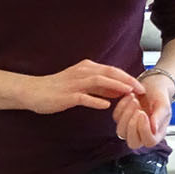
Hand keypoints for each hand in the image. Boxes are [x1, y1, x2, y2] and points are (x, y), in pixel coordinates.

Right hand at [18, 61, 140, 114]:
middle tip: (141, 89)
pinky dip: (96, 100)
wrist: (32, 91)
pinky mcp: (67, 95)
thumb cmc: (56, 88)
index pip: (112, 70)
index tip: (141, 86)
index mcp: (86, 68)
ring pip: (100, 82)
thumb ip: (99, 87)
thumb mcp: (80, 83)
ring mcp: (74, 83)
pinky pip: (84, 97)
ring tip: (129, 94)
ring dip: (116, 87)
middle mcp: (82, 72)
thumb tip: (119, 91)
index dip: (128, 77)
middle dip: (127, 81)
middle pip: (110, 73)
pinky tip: (106, 105)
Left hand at [112, 75, 172, 150]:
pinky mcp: (121, 119)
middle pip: (133, 142)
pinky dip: (122, 106)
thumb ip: (159, 117)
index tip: (144, 114)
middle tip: (139, 110)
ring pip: (121, 132)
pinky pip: (116, 117)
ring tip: (135, 100)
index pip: (149, 142)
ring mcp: (130, 128)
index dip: (145, 130)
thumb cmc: (160, 97)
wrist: (152, 86)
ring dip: (126, 116)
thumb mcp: (164, 105)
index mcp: (156, 134)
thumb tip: (154, 129)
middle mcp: (142, 134)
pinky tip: (131, 96)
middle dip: (133, 126)